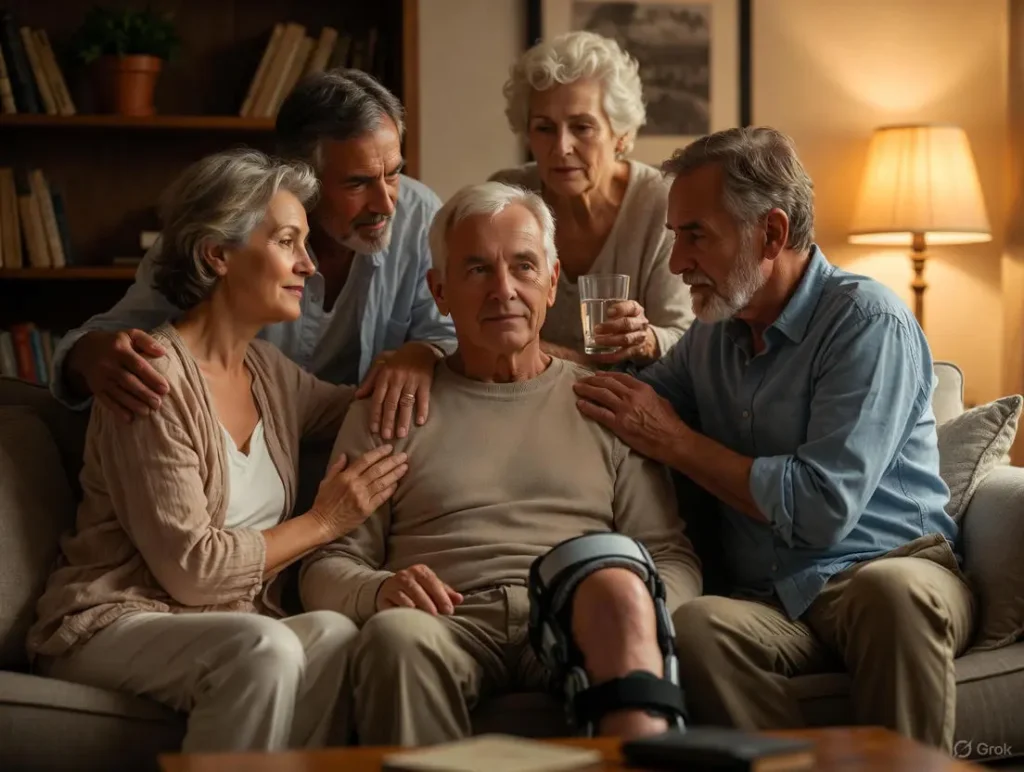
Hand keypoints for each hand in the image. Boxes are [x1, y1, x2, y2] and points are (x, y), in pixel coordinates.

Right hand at [66, 329, 168, 421]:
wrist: (85, 349)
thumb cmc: (116, 342)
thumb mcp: (130, 334)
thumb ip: (147, 341)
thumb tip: (162, 352)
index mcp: (119, 350)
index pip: (137, 365)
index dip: (151, 377)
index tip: (165, 389)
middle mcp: (109, 364)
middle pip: (128, 381)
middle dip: (144, 394)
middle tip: (158, 404)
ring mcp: (101, 378)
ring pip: (118, 393)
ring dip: (133, 404)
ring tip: (147, 412)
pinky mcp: (96, 388)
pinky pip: (106, 401)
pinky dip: (117, 410)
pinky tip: (129, 419)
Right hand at [309, 444, 408, 539]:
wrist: (322, 524)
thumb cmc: (323, 503)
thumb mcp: (325, 481)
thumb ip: (336, 467)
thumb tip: (345, 454)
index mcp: (346, 476)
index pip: (365, 460)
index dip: (379, 453)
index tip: (389, 447)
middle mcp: (355, 485)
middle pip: (377, 469)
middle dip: (392, 461)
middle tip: (403, 455)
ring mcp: (362, 497)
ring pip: (382, 482)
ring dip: (395, 473)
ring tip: (405, 467)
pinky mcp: (367, 509)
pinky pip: (381, 497)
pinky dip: (390, 489)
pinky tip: (397, 483)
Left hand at [356, 342, 440, 439]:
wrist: (419, 348)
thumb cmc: (397, 360)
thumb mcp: (380, 365)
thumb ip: (370, 381)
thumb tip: (358, 396)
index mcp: (384, 376)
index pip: (378, 398)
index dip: (375, 414)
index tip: (374, 429)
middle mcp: (396, 379)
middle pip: (391, 403)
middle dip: (388, 421)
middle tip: (386, 436)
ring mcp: (411, 380)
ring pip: (406, 403)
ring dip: (403, 419)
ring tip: (402, 434)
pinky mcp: (425, 381)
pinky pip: (423, 397)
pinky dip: (422, 410)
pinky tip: (420, 422)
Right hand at [377, 564, 463, 614]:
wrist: (387, 591)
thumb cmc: (415, 591)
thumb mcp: (430, 589)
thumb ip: (445, 594)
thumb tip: (460, 599)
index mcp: (420, 571)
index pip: (433, 581)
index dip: (442, 596)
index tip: (449, 610)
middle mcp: (407, 574)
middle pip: (420, 587)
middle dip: (431, 601)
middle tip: (439, 615)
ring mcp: (394, 583)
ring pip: (408, 592)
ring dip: (419, 604)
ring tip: (428, 616)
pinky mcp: (386, 594)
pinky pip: (396, 599)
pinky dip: (404, 606)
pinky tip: (412, 614)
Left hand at [573, 372, 687, 463]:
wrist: (672, 440)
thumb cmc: (669, 423)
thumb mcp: (660, 400)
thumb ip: (646, 394)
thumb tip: (637, 392)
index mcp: (642, 389)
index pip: (620, 377)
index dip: (606, 375)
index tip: (597, 375)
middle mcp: (631, 396)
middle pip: (607, 384)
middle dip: (592, 380)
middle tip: (582, 380)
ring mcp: (624, 409)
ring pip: (600, 395)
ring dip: (587, 390)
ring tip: (577, 388)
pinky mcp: (619, 424)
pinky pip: (599, 413)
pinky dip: (588, 407)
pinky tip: (580, 404)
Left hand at [588, 300, 657, 365]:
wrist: (644, 336)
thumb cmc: (628, 320)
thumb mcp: (624, 312)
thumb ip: (611, 312)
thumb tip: (586, 313)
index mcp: (636, 310)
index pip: (632, 307)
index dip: (621, 309)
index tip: (608, 312)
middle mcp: (640, 323)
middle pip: (627, 324)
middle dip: (611, 326)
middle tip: (597, 329)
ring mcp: (639, 337)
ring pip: (626, 339)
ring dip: (610, 341)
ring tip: (597, 341)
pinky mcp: (636, 350)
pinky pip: (623, 354)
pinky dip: (611, 356)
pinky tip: (600, 356)